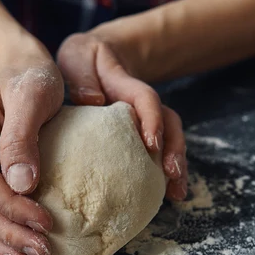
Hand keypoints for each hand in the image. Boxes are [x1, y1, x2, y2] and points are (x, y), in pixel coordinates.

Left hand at [56, 32, 187, 200]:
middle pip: (170, 124)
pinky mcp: (142, 136)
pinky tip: (170, 196)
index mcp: (126, 86)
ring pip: (170, 141)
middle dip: (174, 149)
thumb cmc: (84, 61)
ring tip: (177, 193)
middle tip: (171, 173)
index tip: (151, 143)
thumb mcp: (78, 58)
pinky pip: (159, 154)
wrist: (97, 57)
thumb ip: (82, 77)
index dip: (152, 119)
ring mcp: (147, 121)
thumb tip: (92, 100)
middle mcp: (143, 105)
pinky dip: (166, 175)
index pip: (146, 99)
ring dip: (176, 165)